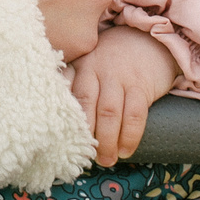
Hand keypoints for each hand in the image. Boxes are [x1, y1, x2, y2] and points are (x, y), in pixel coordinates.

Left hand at [70, 25, 179, 167]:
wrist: (149, 38)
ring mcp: (121, 76)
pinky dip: (130, 136)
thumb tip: (51, 107)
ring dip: (107, 141)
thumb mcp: (90, 59)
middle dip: (86, 135)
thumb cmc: (113, 56)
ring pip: (110, 113)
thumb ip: (72, 78)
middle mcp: (98, 69)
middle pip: (87, 105)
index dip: (66, 119)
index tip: (62, 141)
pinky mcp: (142, 84)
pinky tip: (126, 150)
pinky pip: (135, 114)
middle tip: (85, 158)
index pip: (69, 94)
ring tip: (106, 160)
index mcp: (81, 64)